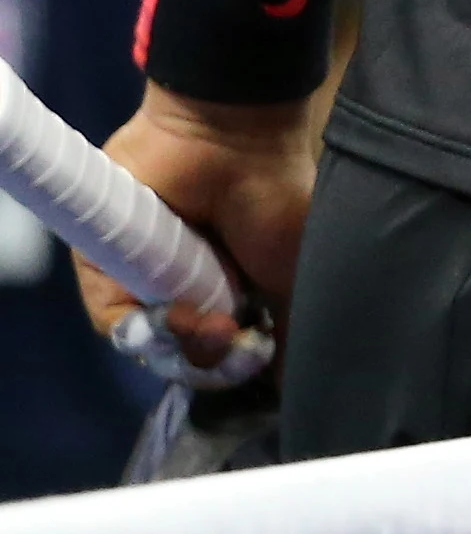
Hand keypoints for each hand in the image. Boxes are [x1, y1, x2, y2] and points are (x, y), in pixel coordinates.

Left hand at [75, 86, 316, 380]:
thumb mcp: (300, 278)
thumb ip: (292, 337)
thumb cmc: (279, 205)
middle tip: (235, 339)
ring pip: (150, 346)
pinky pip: (113, 320)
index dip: (236, 368)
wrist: (232, 145)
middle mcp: (188, 290)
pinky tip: (177, 312)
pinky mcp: (106, 268)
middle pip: (185, 358)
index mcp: (234, 294)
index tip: (258, 357)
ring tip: (210, 320)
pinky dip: (142, 326)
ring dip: (181, 344)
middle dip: (210, 361)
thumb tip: (290, 389)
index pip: (223, 355)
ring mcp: (147, 281)